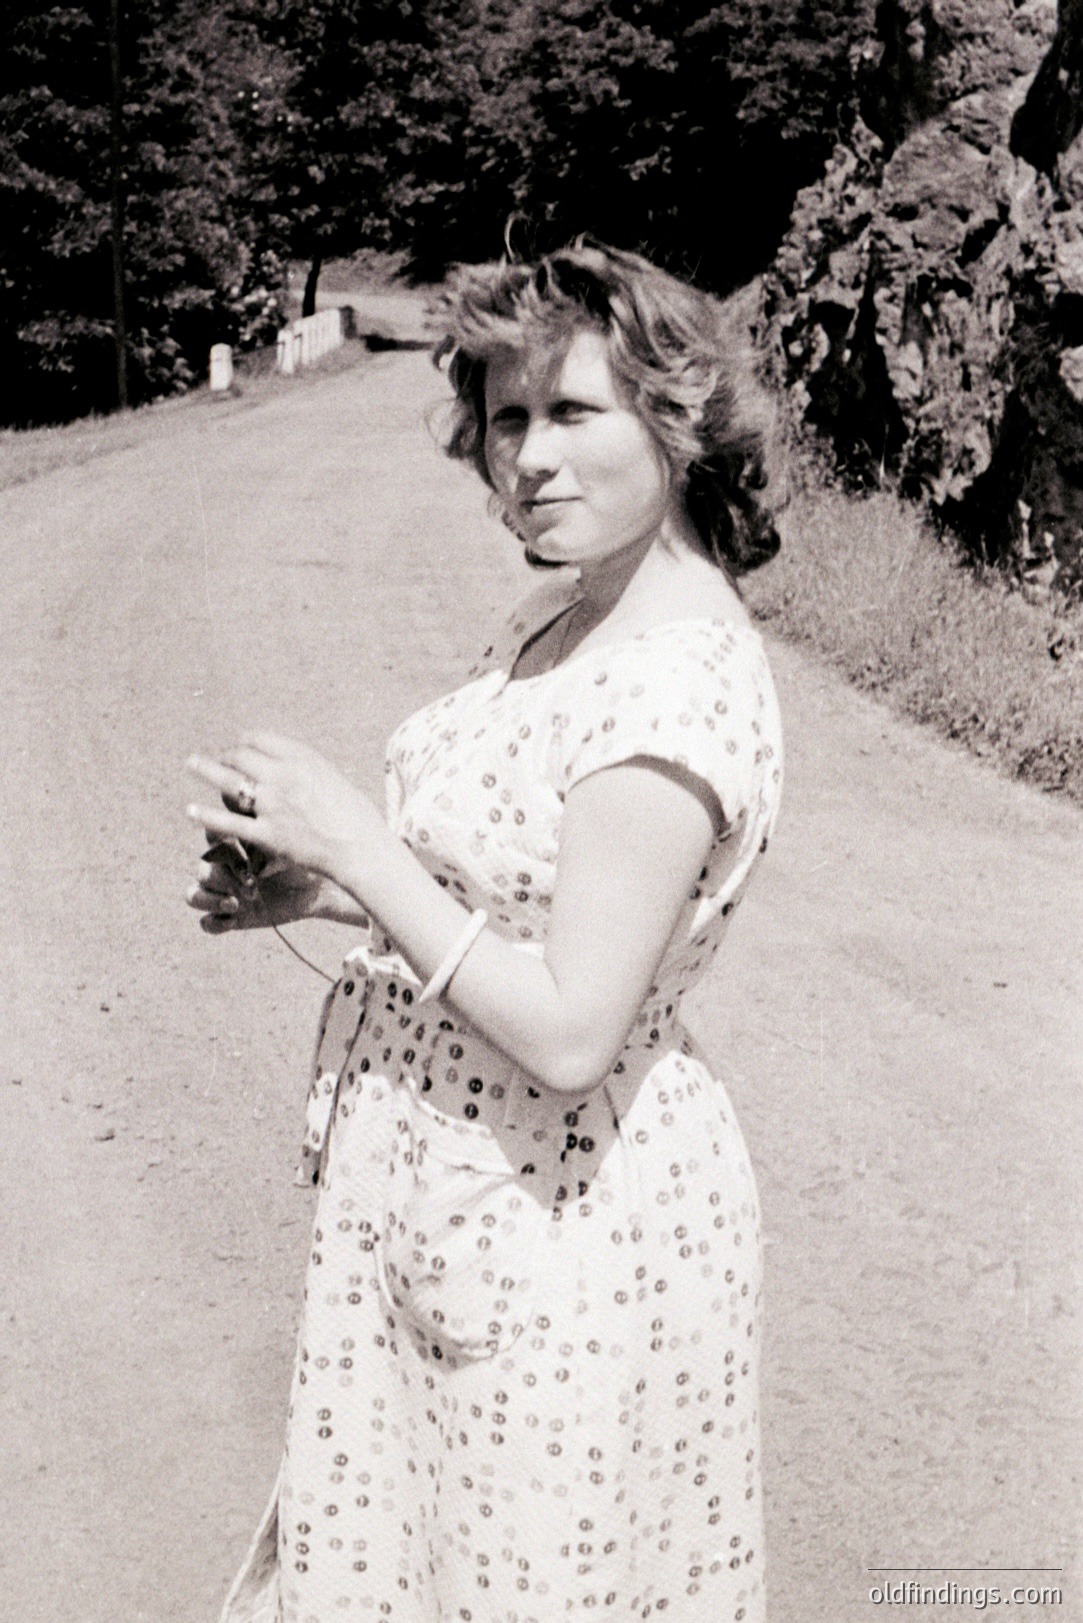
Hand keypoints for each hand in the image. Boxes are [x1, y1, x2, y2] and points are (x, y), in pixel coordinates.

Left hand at [186, 731, 383, 883]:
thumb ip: (304, 769)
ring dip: (205, 770)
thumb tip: (281, 764)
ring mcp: (272, 805)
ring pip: (228, 782)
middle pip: (241, 756)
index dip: (244, 742)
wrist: (362, 847)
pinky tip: (191, 810)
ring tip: (192, 764)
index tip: (239, 748)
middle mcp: (284, 776)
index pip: (260, 739)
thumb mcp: (332, 778)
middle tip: (217, 759)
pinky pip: (228, 823)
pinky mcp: (267, 835)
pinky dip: (205, 816)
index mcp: (303, 758)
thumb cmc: (354, 816)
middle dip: (226, 756)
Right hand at [186, 839, 325, 933]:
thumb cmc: (301, 862)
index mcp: (232, 846)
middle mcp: (223, 869)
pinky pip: (206, 923)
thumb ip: (256, 830)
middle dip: (223, 877)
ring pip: (193, 895)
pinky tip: (233, 921)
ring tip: (234, 904)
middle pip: (202, 870)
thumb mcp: (280, 845)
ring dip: (209, 899)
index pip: (211, 839)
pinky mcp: (230, 917)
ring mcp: (224, 894)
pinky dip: (214, 924)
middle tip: (251, 883)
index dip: (219, 844)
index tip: (239, 849)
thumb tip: (236, 809)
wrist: (317, 891)